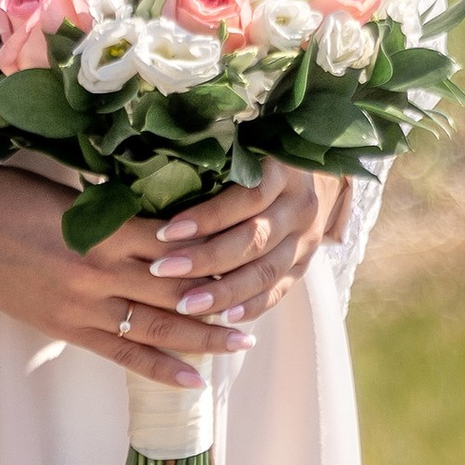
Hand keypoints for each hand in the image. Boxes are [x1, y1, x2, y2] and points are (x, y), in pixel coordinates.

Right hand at [0, 166, 260, 390]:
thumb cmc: (14, 198)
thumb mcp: (71, 194)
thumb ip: (117, 211)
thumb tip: (169, 216)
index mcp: (102, 229)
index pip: (173, 244)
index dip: (212, 252)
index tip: (246, 253)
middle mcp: (100, 272)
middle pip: (174, 292)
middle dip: (219, 302)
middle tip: (258, 307)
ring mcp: (85, 307)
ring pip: (157, 329)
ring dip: (202, 339)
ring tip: (241, 344)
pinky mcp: (69, 330)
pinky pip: (124, 356)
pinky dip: (161, 369)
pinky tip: (194, 378)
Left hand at [140, 160, 348, 325]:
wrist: (311, 175)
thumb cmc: (258, 156)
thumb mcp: (243, 147)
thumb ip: (210, 161)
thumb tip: (153, 178)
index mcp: (283, 170)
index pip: (246, 198)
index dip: (206, 217)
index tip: (164, 233)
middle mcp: (299, 205)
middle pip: (254, 239)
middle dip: (206, 259)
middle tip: (163, 271)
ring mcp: (305, 239)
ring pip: (266, 271)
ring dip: (224, 291)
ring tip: (185, 305)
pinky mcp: (303, 265)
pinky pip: (278, 291)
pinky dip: (251, 307)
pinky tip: (223, 317)